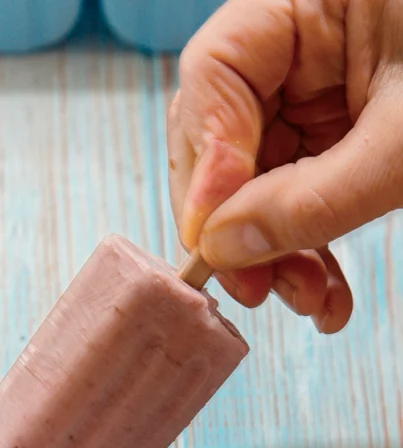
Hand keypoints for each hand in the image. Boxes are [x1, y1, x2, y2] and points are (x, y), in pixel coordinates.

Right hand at [169, 0, 402, 331]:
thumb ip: (310, 200)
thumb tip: (223, 249)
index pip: (217, 74)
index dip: (205, 163)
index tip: (215, 242)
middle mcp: (307, 36)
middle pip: (229, 133)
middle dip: (240, 224)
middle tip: (255, 290)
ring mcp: (325, 84)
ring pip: (262, 175)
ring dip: (278, 252)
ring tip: (309, 304)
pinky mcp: (349, 126)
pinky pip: (303, 190)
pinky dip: (310, 246)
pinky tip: (327, 294)